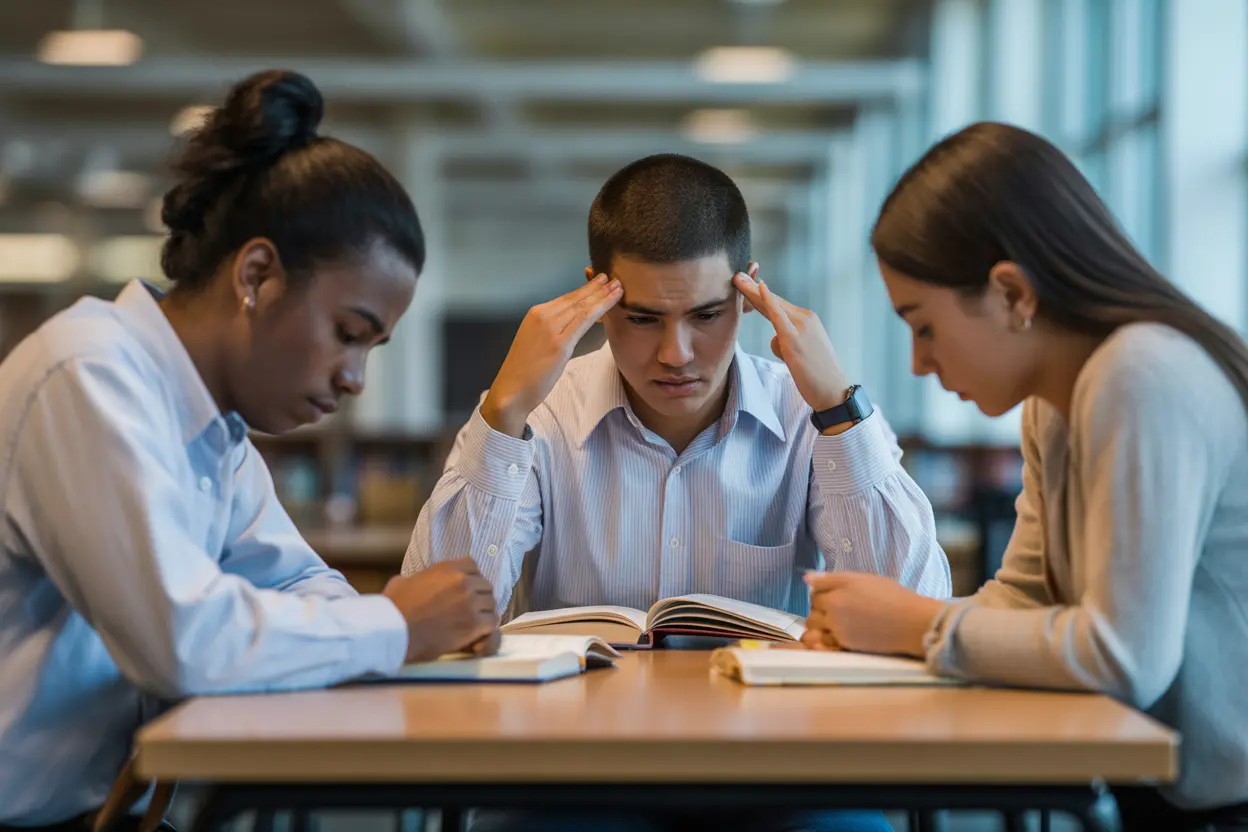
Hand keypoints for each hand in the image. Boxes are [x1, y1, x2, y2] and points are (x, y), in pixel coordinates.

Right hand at [383, 558, 500, 662]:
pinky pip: (492, 622)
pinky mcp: (473, 623)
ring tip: (474, 624)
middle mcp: (462, 581)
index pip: (472, 565)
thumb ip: (415, 579)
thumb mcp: (401, 583)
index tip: (466, 590)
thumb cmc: (394, 609)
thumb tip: (411, 582)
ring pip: (491, 604)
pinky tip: (476, 635)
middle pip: (485, 586)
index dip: (471, 578)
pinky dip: (486, 630)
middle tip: (471, 611)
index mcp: (447, 568)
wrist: (395, 632)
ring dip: (484, 614)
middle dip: (480, 598)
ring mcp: (470, 601)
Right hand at [481, 274, 622, 436]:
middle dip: (597, 287)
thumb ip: (553, 330)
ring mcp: (550, 329)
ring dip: (603, 294)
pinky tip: (613, 300)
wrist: (510, 391)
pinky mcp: (559, 344)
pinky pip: (585, 319)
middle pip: (576, 298)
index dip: (586, 289)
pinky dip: (602, 306)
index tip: (600, 282)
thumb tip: (572, 326)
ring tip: (618, 286)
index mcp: (535, 314)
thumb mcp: (536, 342)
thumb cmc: (524, 372)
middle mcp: (542, 316)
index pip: (566, 298)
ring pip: (583, 306)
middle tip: (614, 278)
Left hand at [732, 270, 850, 413]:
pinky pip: (777, 316)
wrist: (834, 392)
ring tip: (737, 279)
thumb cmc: (817, 376)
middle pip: (773, 301)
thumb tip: (776, 339)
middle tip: (736, 274)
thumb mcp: (801, 352)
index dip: (760, 295)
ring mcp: (801, 327)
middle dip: (752, 288)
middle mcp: (805, 319)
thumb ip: (787, 340)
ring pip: (771, 306)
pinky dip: (768, 301)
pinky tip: (760, 287)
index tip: (745, 282)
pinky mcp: (794, 340)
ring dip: (752, 293)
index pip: (779, 305)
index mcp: (808, 320)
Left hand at [800, 572, 944, 657]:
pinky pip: (825, 643)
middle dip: (819, 611)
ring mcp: (839, 631)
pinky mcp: (846, 646)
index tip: (834, 595)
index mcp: (836, 594)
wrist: (910, 622)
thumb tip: (806, 578)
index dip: (822, 593)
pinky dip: (827, 640)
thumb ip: (832, 579)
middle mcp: (833, 613)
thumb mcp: (862, 579)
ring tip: (837, 624)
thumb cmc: (891, 596)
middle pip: (812, 612)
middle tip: (836, 610)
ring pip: (814, 629)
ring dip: (820, 627)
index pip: (814, 593)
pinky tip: (842, 634)